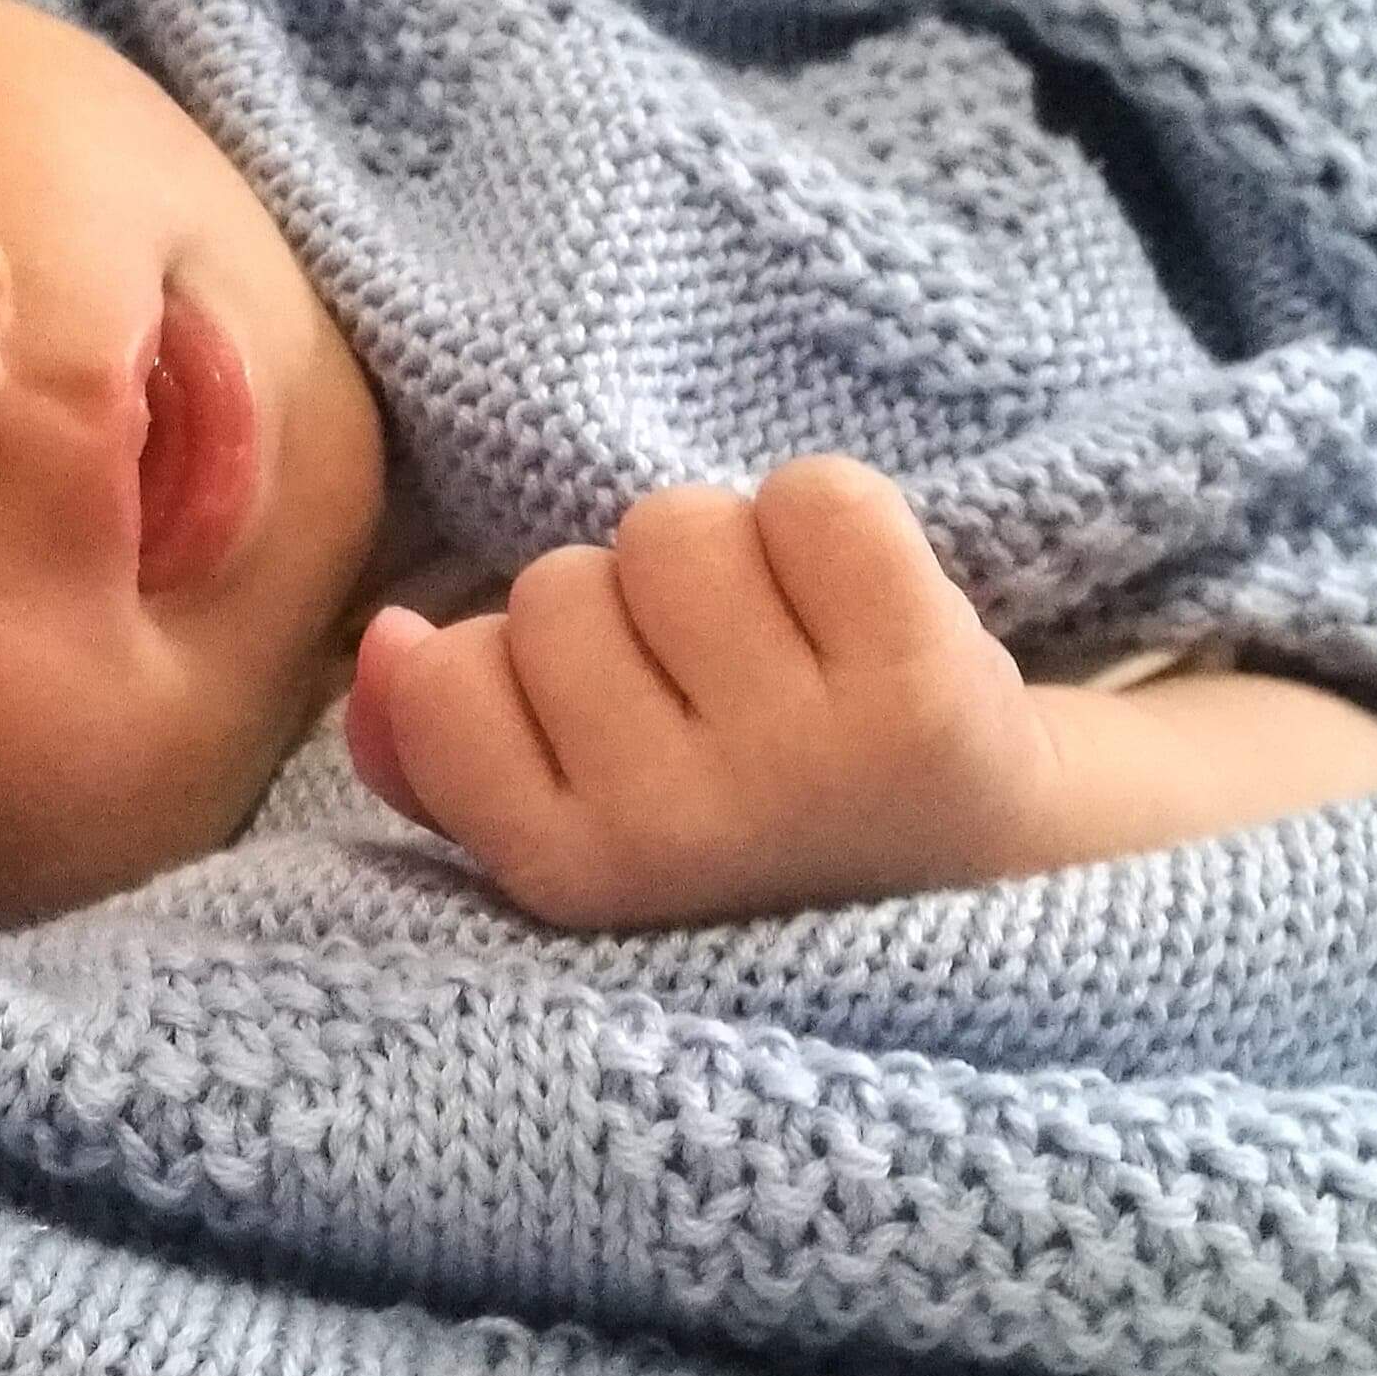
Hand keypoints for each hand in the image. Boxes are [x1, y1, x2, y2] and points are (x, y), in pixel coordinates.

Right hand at [343, 456, 1062, 931]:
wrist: (991, 865)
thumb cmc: (753, 823)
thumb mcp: (584, 818)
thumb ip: (442, 754)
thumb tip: (385, 643)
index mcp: (571, 878)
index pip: (449, 676)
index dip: (523, 663)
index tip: (613, 724)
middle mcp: (674, 836)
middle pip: (560, 587)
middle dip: (634, 614)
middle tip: (727, 693)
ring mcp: (801, 762)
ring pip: (673, 529)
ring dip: (734, 562)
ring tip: (798, 653)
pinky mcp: (924, 687)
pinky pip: (814, 498)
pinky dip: (839, 523)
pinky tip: (870, 613)